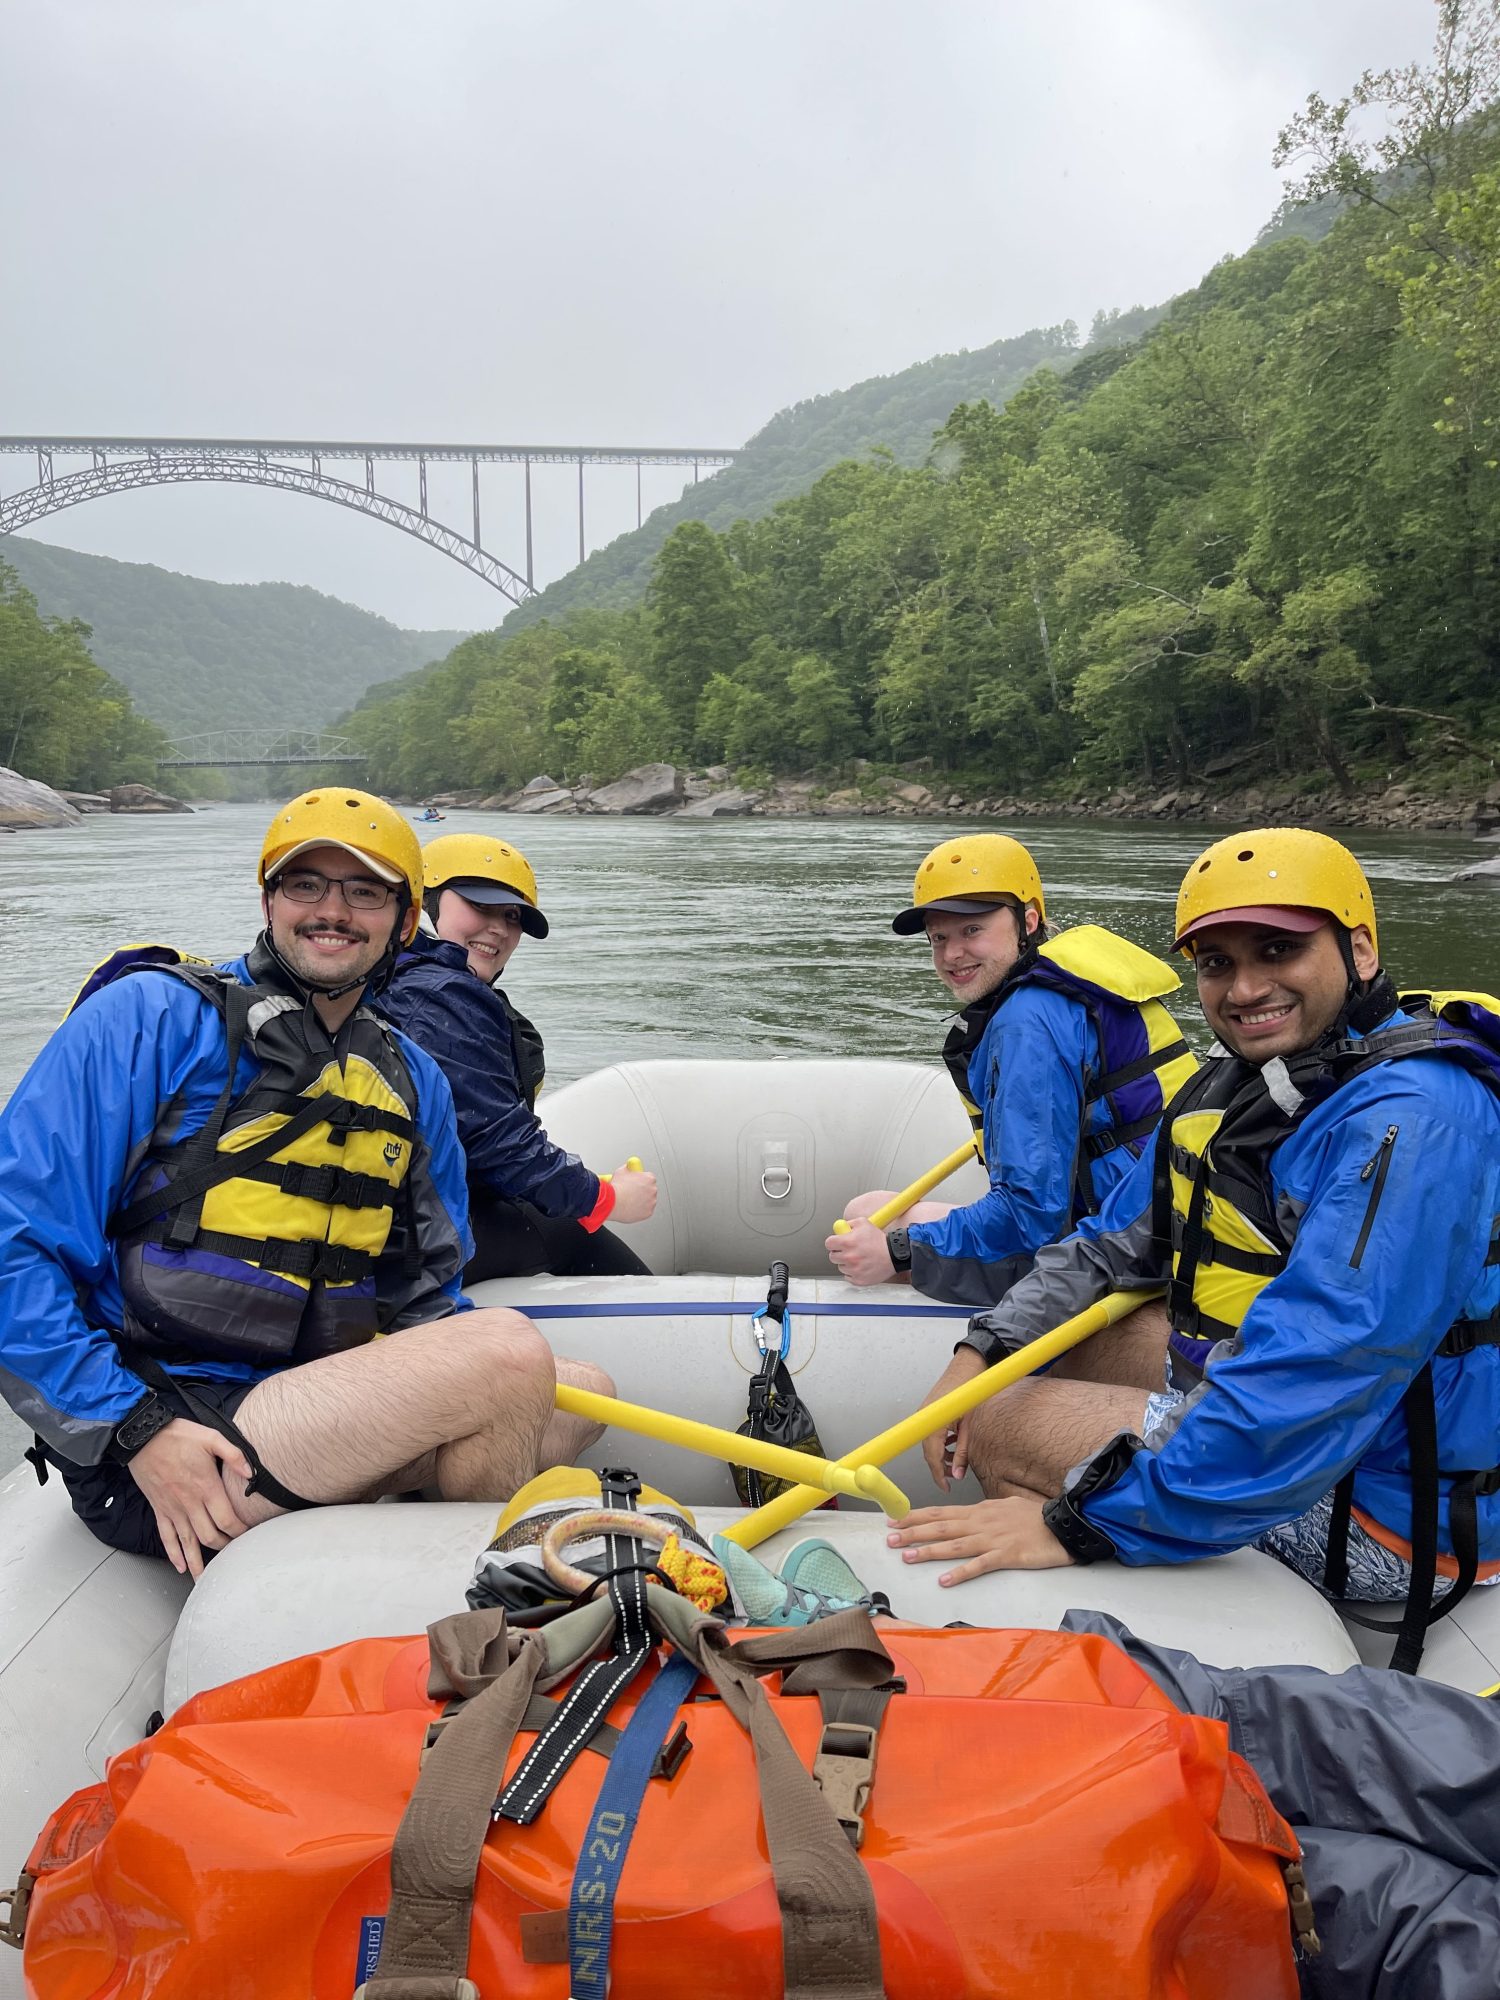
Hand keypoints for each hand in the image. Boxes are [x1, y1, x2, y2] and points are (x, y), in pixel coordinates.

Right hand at [127, 1418, 252, 1577]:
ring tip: (206, 1579)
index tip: (249, 1536)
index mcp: (206, 1487)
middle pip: (210, 1536)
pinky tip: (180, 1566)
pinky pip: (166, 1537)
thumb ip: (234, 1455)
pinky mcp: (159, 1509)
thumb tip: (250, 1472)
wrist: (142, 1438)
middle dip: (224, 1548)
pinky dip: (173, 1553)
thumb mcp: (212, 1437)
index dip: (240, 1532)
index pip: (227, 1520)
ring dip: (198, 1562)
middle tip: (235, 1554)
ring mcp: (173, 1509)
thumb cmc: (177, 1436)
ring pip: (188, 1543)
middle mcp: (189, 1503)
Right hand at [609, 1165, 656, 1224]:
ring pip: (648, 1201)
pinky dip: (639, 1210)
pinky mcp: (648, 1212)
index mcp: (649, 1178)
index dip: (640, 1180)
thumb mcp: (621, 1171)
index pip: (648, 1178)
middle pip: (649, 1189)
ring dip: (641, 1200)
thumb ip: (629, 1169)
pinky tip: (630, 1207)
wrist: (612, 1202)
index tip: (636, 1182)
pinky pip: (645, 1210)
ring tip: (628, 1200)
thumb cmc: (617, 1187)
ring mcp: (651, 1202)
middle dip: (642, 1190)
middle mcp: (653, 1190)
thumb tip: (629, 1168)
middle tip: (631, 1192)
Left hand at [825, 1219, 897, 1285]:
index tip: (837, 1243)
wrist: (894, 1255)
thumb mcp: (863, 1223)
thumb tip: (839, 1228)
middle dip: (839, 1253)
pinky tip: (861, 1266)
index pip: (828, 1244)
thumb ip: (849, 1224)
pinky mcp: (858, 1280)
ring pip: (841, 1267)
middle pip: (832, 1257)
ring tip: (859, 1258)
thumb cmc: (879, 1240)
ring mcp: (853, 1270)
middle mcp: (848, 1257)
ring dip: (846, 1263)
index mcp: (847, 1242)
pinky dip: (852, 1273)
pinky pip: (848, 1276)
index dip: (833, 1242)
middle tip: (848, 1250)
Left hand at [886, 1495, 1073, 1585]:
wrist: (1062, 1523)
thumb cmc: (1035, 1516)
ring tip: (907, 1557)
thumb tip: (971, 1513)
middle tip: (889, 1538)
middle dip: (913, 1532)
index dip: (916, 1516)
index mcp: (979, 1511)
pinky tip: (945, 1580)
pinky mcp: (1006, 1556)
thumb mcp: (1005, 1506)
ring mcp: (992, 1539)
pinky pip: (980, 1565)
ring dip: (929, 1551)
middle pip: (941, 1527)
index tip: (895, 1518)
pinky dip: (961, 1572)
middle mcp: (980, 1523)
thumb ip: (985, 1512)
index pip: (941, 1512)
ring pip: (954, 1545)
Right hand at [917, 1346, 985, 1490]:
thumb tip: (958, 1472)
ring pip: (929, 1441)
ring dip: (941, 1454)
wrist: (970, 1363)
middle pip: (927, 1450)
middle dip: (939, 1466)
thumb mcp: (970, 1426)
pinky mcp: (930, 1409)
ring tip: (956, 1460)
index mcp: (933, 1421)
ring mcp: (925, 1412)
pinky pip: (931, 1431)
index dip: (938, 1474)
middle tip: (953, 1477)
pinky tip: (954, 1443)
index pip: (931, 1456)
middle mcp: (925, 1417)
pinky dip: (941, 1441)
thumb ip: (963, 1451)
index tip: (945, 1486)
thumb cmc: (971, 1388)